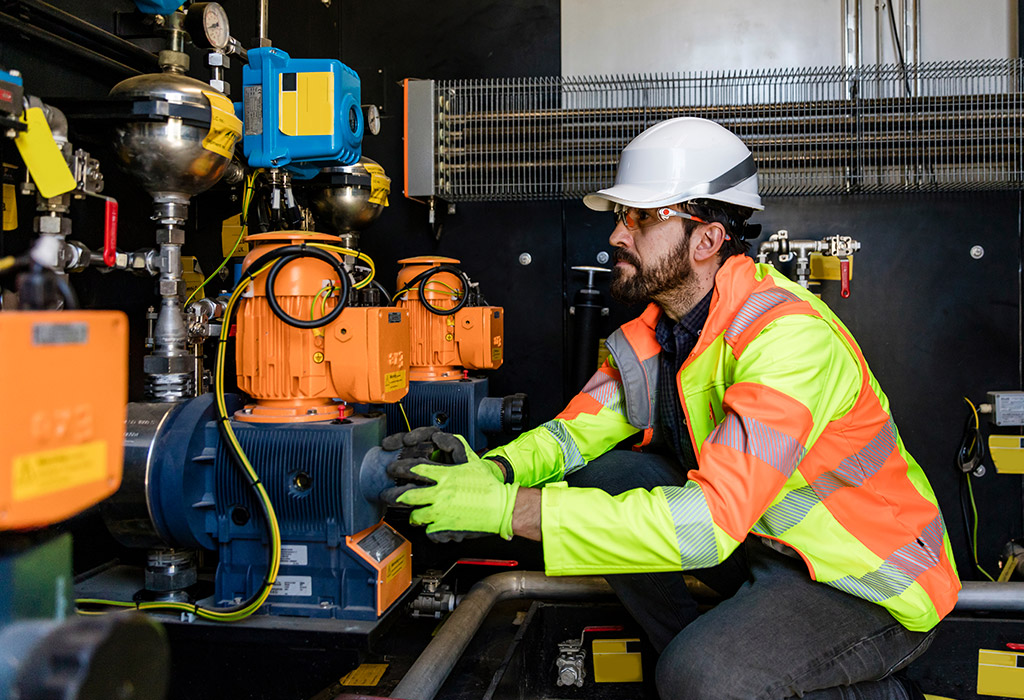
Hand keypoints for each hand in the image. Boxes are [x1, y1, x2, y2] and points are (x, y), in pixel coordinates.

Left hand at [380, 433, 517, 541]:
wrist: (502, 507)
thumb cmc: (489, 485)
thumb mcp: (471, 460)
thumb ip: (454, 446)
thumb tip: (438, 438)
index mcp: (445, 476)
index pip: (415, 470)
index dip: (400, 469)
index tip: (393, 470)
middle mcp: (440, 494)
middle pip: (407, 495)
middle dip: (393, 496)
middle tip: (387, 496)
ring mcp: (441, 512)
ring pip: (416, 515)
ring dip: (413, 515)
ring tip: (413, 514)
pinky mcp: (446, 528)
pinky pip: (429, 531)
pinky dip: (429, 529)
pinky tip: (431, 526)